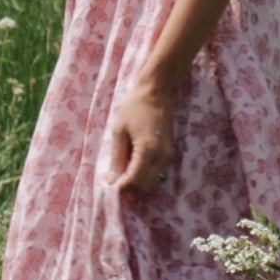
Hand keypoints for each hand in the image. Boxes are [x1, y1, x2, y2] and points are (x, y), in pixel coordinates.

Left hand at [107, 75, 178, 193]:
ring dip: (139, 183)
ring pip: (154, 182)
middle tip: (116, 180)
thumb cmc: (134, 106)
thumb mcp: (119, 130)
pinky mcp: (170, 152)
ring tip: (123, 173)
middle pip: (146, 186)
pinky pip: (159, 173)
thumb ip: (116, 157)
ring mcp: (168, 155)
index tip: (109, 185)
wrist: (158, 91)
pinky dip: (147, 175)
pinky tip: (134, 166)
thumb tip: (110, 181)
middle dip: (130, 188)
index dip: (121, 188)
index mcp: (147, 150)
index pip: (134, 181)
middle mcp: (161, 156)